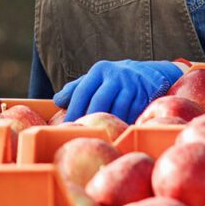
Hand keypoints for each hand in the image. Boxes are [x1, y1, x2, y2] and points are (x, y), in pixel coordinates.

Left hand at [54, 60, 183, 123]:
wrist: (147, 73)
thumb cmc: (112, 80)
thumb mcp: (95, 79)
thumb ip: (76, 89)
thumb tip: (57, 101)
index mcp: (99, 71)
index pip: (82, 91)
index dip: (74, 109)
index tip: (67, 125)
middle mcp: (115, 75)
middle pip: (100, 101)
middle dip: (90, 118)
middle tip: (83, 133)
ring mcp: (132, 85)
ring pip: (117, 108)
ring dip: (108, 124)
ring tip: (99, 135)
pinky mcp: (145, 95)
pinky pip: (133, 113)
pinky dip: (124, 123)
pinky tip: (116, 131)